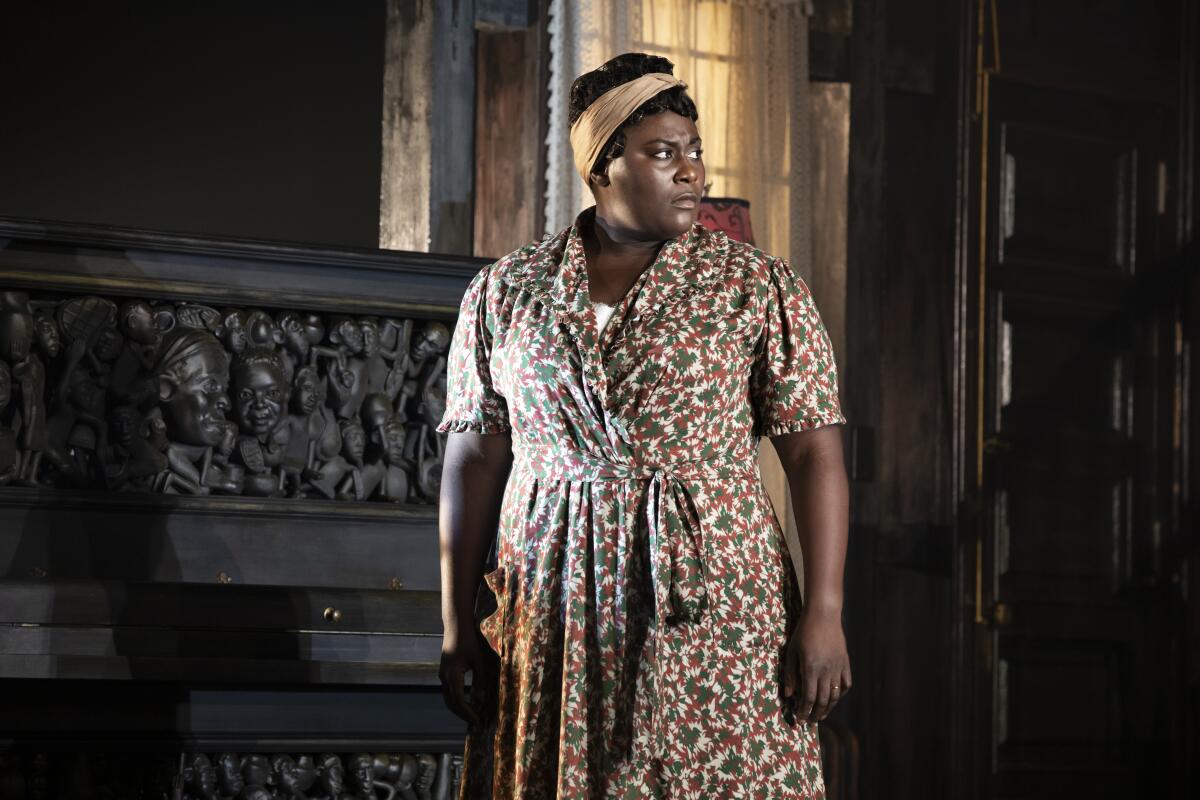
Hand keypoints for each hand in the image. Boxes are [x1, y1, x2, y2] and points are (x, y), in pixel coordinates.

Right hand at [439, 622, 493, 726]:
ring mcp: (442, 674)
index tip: (479, 722)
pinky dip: (457, 699)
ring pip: (448, 698)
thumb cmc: (470, 641)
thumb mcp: (479, 661)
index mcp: (452, 675)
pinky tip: (469, 700)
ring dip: (459, 708)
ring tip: (473, 714)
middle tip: (477, 722)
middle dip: (463, 714)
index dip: (469, 714)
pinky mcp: (444, 671)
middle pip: (451, 703)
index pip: (459, 701)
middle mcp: (444, 677)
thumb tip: (482, 701)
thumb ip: (480, 681)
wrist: (456, 626)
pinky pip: (449, 691)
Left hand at [782, 605, 850, 722]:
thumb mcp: (791, 651)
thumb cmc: (803, 632)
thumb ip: (790, 674)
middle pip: (822, 700)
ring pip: (835, 695)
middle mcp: (826, 670)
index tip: (799, 719)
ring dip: (828, 708)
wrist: (823, 616)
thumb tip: (789, 695)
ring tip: (821, 716)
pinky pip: (846, 684)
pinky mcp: (846, 663)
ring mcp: (838, 667)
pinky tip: (833, 699)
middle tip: (809, 722)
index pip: (809, 697)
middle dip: (815, 714)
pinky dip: (840, 694)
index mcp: (811, 668)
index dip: (804, 711)